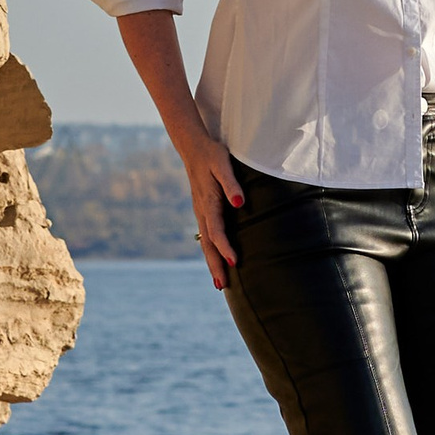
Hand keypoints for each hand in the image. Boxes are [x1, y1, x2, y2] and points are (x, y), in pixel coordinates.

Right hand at [181, 133, 246, 287]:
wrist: (194, 148)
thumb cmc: (212, 155)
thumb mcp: (223, 164)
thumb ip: (231, 184)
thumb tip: (240, 203)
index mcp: (208, 202)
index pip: (216, 230)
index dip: (225, 247)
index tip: (234, 262)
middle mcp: (202, 211)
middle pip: (208, 243)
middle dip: (215, 264)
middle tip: (222, 286)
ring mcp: (200, 212)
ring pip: (205, 242)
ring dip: (212, 262)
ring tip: (219, 283)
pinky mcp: (202, 211)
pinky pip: (206, 236)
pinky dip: (210, 251)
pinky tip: (216, 260)